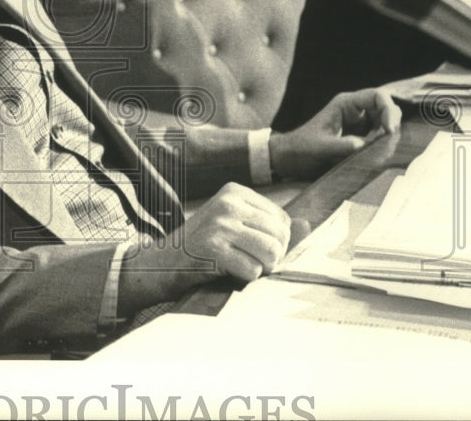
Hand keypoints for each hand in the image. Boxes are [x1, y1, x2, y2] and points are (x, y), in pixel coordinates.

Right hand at [119, 183, 291, 311]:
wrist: (162, 262)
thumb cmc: (204, 246)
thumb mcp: (235, 226)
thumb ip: (269, 225)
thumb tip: (308, 225)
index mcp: (234, 192)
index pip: (282, 219)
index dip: (277, 242)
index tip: (254, 248)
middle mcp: (227, 203)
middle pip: (280, 236)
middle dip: (271, 257)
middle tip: (250, 262)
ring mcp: (219, 224)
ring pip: (270, 253)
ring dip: (261, 268)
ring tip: (242, 266)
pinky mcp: (213, 249)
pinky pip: (252, 270)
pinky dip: (244, 278)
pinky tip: (226, 271)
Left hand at [270, 88, 400, 180]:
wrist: (290, 157)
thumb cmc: (302, 148)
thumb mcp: (322, 147)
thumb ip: (344, 146)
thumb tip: (367, 145)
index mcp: (345, 104)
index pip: (377, 96)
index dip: (388, 110)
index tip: (389, 131)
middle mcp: (354, 109)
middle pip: (385, 107)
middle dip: (391, 122)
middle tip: (388, 143)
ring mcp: (358, 121)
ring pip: (384, 120)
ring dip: (388, 134)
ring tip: (382, 150)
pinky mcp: (359, 134)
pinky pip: (378, 134)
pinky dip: (382, 142)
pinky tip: (377, 153)